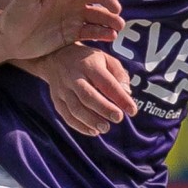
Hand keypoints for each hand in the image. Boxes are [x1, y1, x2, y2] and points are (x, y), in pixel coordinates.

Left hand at [0, 0, 123, 63]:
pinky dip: (103, 34)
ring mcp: (73, 18)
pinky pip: (92, 32)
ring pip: (99, 16)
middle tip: (116, 12)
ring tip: (117, 27)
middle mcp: (72, 1)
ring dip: (111, 19)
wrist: (8, 39)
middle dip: (111, 2)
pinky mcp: (72, 34)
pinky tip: (110, 37)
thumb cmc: (15, 13)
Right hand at [19, 44, 137, 135]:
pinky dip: (79, 126)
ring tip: (105, 128)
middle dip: (104, 109)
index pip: (106, 83)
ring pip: (75, 108)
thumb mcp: (105, 58)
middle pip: (88, 96)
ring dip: (91, 121)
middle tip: (118, 118)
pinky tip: (93, 131)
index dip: (120, 97)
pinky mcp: (56, 99)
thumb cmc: (88, 60)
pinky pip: (66, 115)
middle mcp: (74, 77)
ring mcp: (63, 89)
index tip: (132, 110)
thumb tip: (127, 93)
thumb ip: (119, 74)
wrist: (55, 57)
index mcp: (89, 65)